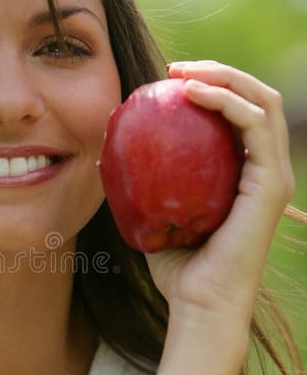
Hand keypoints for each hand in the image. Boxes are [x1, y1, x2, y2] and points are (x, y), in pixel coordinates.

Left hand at [145, 61, 293, 326]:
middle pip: (256, 97)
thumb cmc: (174, 268)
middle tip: (174, 69)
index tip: (166, 81)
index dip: (211, 86)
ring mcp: (273, 176)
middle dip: (218, 71)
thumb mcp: (150, 214)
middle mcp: (266, 170)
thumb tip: (101, 153)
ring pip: (262, 101)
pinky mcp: (271, 184)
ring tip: (181, 73)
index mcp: (246, 174)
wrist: (197, 305)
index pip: (239, 113)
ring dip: (223, 76)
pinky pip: (254, 124)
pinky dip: (224, 100)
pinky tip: (189, 93)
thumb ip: (138, 184)